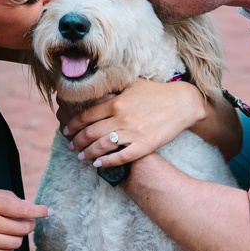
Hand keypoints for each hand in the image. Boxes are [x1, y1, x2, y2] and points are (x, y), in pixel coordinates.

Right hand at [0, 188, 50, 250]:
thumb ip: (5, 196)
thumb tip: (27, 204)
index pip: (23, 209)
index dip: (39, 211)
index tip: (48, 211)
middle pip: (23, 228)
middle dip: (28, 224)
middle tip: (23, 221)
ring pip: (17, 243)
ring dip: (17, 237)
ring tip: (7, 231)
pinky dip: (7, 248)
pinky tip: (0, 241)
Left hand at [59, 79, 205, 167]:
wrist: (182, 103)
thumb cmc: (156, 92)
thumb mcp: (131, 85)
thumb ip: (112, 92)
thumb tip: (94, 97)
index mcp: (116, 102)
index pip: (86, 116)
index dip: (73, 125)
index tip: (66, 130)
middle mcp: (121, 117)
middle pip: (90, 133)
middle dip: (77, 141)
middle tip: (71, 146)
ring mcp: (133, 132)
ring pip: (101, 147)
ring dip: (87, 153)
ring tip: (81, 157)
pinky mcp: (144, 145)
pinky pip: (121, 157)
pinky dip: (107, 162)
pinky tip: (98, 165)